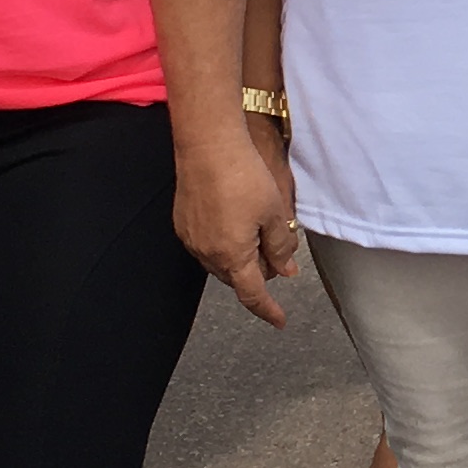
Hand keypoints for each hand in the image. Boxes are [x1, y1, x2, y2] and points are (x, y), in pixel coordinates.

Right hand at [176, 124, 301, 325]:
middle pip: (236, 278)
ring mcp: (191, 239)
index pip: (252, 295)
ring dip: (240, 258)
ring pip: (221, 262)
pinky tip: (235, 221)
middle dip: (258, 272)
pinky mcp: (183, 223)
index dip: (268, 310)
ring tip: (258, 232)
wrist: (207, 146)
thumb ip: (280, 247)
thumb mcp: (273, 213)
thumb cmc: (243, 177)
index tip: (279, 321)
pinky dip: (224, 243)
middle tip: (278, 253)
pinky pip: (207, 245)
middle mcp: (207, 254)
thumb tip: (284, 271)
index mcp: (232, 256)